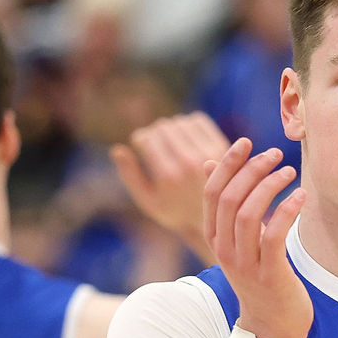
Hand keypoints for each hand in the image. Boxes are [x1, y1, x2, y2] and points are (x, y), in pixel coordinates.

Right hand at [111, 112, 229, 262]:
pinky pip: (198, 120)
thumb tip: (117, 149)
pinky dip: (188, 123)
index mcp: (168, 176)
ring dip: (171, 127)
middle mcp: (188, 163)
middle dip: (154, 132)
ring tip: (169, 141)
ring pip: (180, 122)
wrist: (216, 218)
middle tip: (155, 143)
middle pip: (163, 128)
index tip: (141, 145)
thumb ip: (130, 176)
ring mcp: (207, 153)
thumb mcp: (148, 201)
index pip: (146, 138)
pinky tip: (185, 137)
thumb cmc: (175, 211)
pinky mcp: (221, 146)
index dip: (139, 139)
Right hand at [205, 139, 310, 337]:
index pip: (212, 192)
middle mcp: (224, 250)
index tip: (246, 142)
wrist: (272, 326)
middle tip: (275, 154)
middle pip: (230, 198)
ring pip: (248, 213)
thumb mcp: (238, 240)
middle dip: (252, 169)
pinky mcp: (269, 274)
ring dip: (270, 185)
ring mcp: (245, 264)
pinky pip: (273, 235)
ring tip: (289, 170)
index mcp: (215, 238)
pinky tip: (300, 195)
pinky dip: (286, 210)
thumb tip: (211, 163)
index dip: (228, 164)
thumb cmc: (260, 277)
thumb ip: (228, 206)